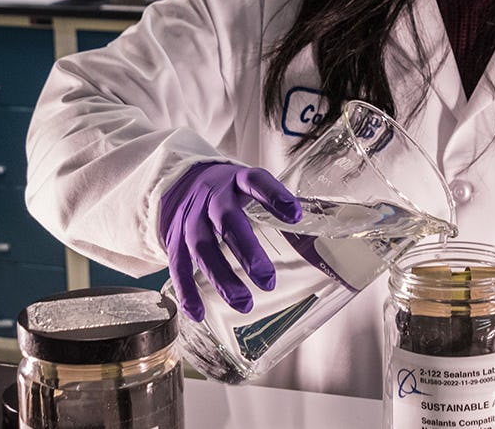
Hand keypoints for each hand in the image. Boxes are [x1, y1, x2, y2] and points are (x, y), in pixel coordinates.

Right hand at [160, 162, 301, 320]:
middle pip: (227, 221)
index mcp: (236, 180)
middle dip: (248, 252)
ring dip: (222, 278)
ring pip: (202, 247)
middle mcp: (212, 197)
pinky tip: (199, 313)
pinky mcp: (174, 238)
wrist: (180, 181)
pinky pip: (178, 265)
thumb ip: (275, 205)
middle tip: (268, 281)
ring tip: (243, 303)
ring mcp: (190, 217)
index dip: (275, 196)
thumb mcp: (247, 185)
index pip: (256, 182)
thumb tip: (320, 233)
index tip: (295, 214)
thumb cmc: (227, 190)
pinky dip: (187, 291)